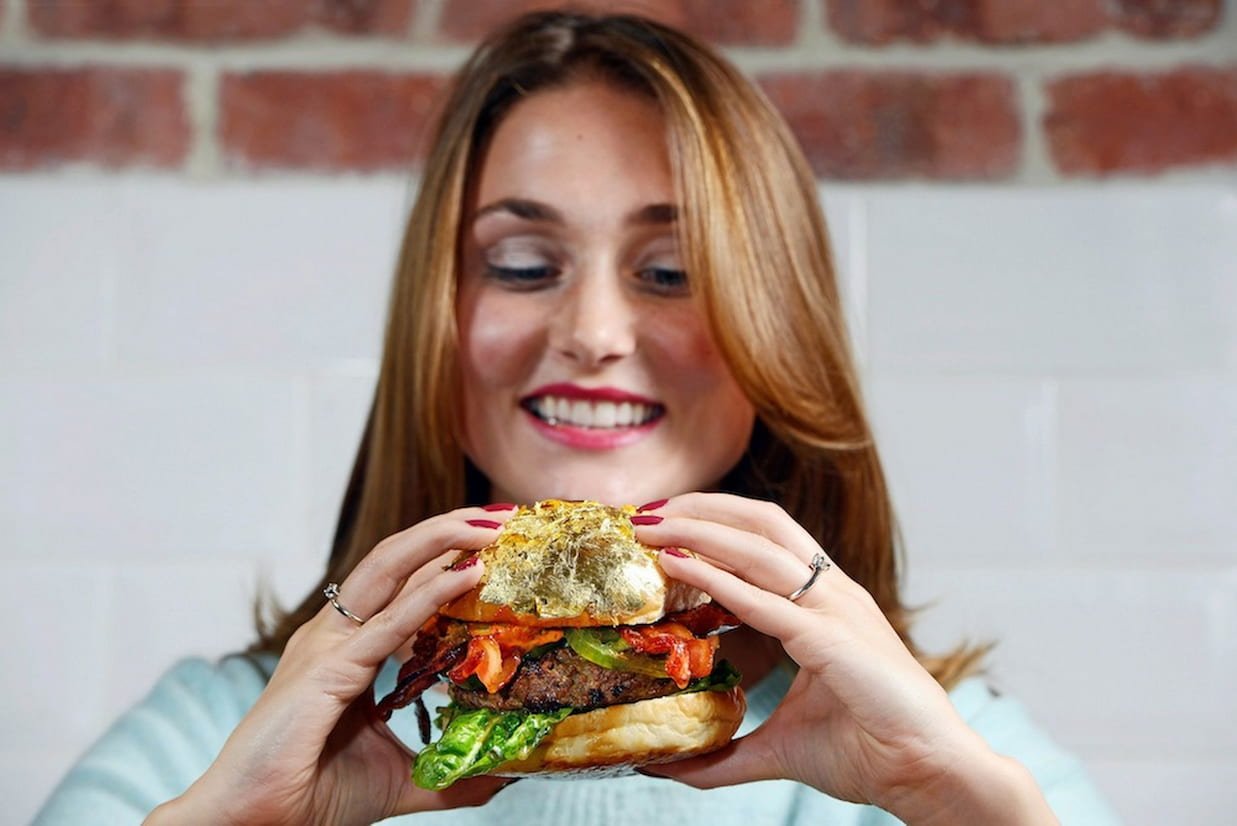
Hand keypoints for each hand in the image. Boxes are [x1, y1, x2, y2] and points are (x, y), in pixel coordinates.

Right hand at [147, 507, 516, 825]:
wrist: (249, 825)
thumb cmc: (308, 797)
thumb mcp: (397, 777)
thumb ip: (447, 775)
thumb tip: (498, 777)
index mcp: (345, 649)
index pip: (402, 585)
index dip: (446, 558)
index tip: (496, 542)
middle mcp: (333, 636)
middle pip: (394, 560)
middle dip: (447, 531)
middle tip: (501, 516)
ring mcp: (325, 646)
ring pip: (387, 570)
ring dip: (441, 541)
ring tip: (489, 527)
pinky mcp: (326, 671)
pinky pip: (388, 623)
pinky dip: (430, 595)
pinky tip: (466, 575)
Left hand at [632, 493, 1056, 825]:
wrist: (931, 777)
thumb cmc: (870, 752)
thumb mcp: (782, 745)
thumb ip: (725, 754)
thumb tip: (668, 766)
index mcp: (826, 604)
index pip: (764, 539)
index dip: (712, 523)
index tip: (661, 526)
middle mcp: (833, 594)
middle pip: (760, 524)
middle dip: (700, 510)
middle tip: (644, 513)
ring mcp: (838, 612)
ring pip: (760, 549)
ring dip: (699, 531)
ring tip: (650, 526)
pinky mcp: (836, 641)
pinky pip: (768, 602)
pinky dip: (719, 579)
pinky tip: (679, 566)